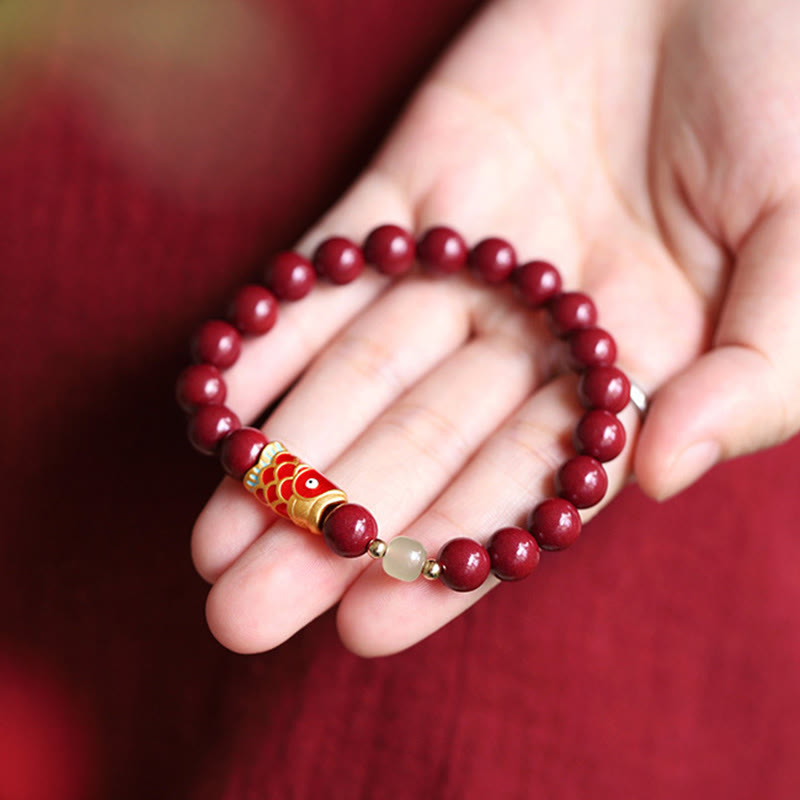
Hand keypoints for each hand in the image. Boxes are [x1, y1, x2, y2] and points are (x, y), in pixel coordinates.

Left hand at [192, 0, 799, 655]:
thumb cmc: (797, 103)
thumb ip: (759, 371)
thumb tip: (660, 478)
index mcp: (635, 369)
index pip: (525, 493)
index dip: (444, 562)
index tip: (361, 626)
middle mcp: (537, 331)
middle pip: (421, 450)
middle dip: (333, 530)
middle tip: (242, 613)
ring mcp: (469, 259)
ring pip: (363, 373)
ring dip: (287, 452)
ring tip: (214, 537)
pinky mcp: (419, 179)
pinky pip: (336, 266)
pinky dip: (279, 332)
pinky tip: (221, 405)